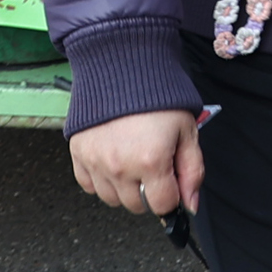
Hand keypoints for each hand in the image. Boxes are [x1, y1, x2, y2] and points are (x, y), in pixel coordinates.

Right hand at [70, 108, 203, 217]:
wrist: (124, 66)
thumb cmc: (158, 96)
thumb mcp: (188, 130)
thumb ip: (192, 171)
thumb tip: (190, 205)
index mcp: (150, 161)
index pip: (162, 205)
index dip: (172, 195)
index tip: (172, 179)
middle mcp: (119, 167)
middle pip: (136, 205)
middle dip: (150, 191)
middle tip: (154, 164)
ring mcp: (95, 162)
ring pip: (112, 199)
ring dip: (125, 188)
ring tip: (133, 158)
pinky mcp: (78, 155)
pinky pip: (89, 186)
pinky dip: (102, 179)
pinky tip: (114, 158)